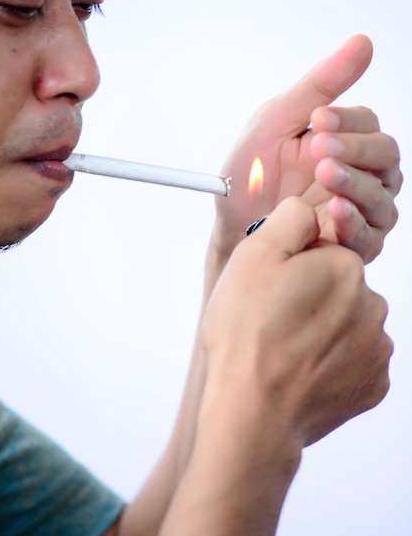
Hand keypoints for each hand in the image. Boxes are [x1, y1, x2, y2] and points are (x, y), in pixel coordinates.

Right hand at [202, 197, 392, 446]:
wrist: (254, 414)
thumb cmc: (247, 335)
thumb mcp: (253, 255)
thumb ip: (289, 218)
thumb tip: (309, 210)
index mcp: (346, 268)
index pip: (320, 252)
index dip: (290, 268)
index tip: (270, 290)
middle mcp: (373, 305)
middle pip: (335, 288)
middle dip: (308, 298)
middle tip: (272, 321)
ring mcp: (376, 350)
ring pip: (345, 324)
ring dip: (320, 330)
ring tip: (284, 350)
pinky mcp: (373, 385)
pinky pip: (351, 361)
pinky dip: (329, 363)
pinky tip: (301, 371)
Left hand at [212, 35, 401, 266]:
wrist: (231, 223)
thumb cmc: (251, 174)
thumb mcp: (275, 121)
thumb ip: (319, 85)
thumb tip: (362, 43)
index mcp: (342, 141)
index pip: (368, 123)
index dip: (349, 120)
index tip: (318, 119)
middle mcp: (357, 173)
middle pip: (385, 156)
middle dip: (355, 149)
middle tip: (320, 147)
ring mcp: (357, 209)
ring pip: (382, 195)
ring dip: (355, 183)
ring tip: (325, 174)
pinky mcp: (351, 243)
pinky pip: (370, 235)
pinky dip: (356, 223)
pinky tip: (336, 210)